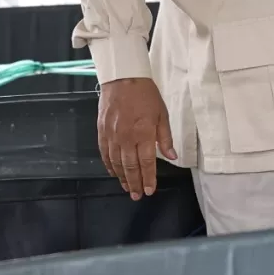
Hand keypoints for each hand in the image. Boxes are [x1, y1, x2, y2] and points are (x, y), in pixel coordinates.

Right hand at [97, 75, 174, 199]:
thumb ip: (165, 137)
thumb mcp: (162, 114)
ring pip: (116, 163)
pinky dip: (109, 165)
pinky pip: (104, 153)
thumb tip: (171, 156)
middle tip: (137, 196)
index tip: (150, 190)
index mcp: (144, 134)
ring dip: (122, 178)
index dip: (148, 179)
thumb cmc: (146, 95)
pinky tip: (113, 173)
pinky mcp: (102, 131)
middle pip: (130, 167)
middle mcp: (126, 138)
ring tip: (127, 188)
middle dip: (135, 183)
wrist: (123, 78)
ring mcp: (112, 136)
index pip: (146, 163)